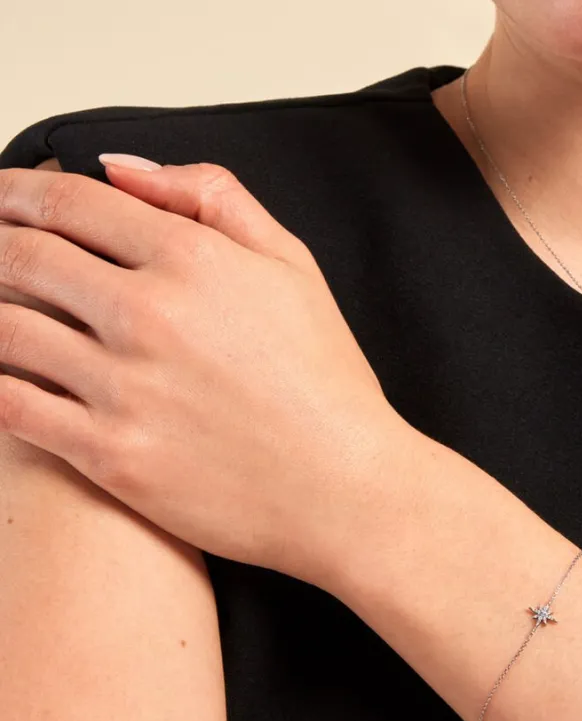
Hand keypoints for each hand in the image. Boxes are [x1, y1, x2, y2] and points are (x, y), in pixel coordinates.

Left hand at [0, 159, 412, 583]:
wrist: (346, 488)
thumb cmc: (327, 385)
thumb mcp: (295, 267)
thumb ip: (213, 199)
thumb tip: (122, 169)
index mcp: (193, 260)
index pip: (70, 202)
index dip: (17, 192)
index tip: (1, 199)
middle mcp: (150, 316)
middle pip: (22, 258)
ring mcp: (125, 390)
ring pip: (5, 331)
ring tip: (0, 316)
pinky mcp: (111, 457)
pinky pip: (12, 407)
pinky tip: (5, 378)